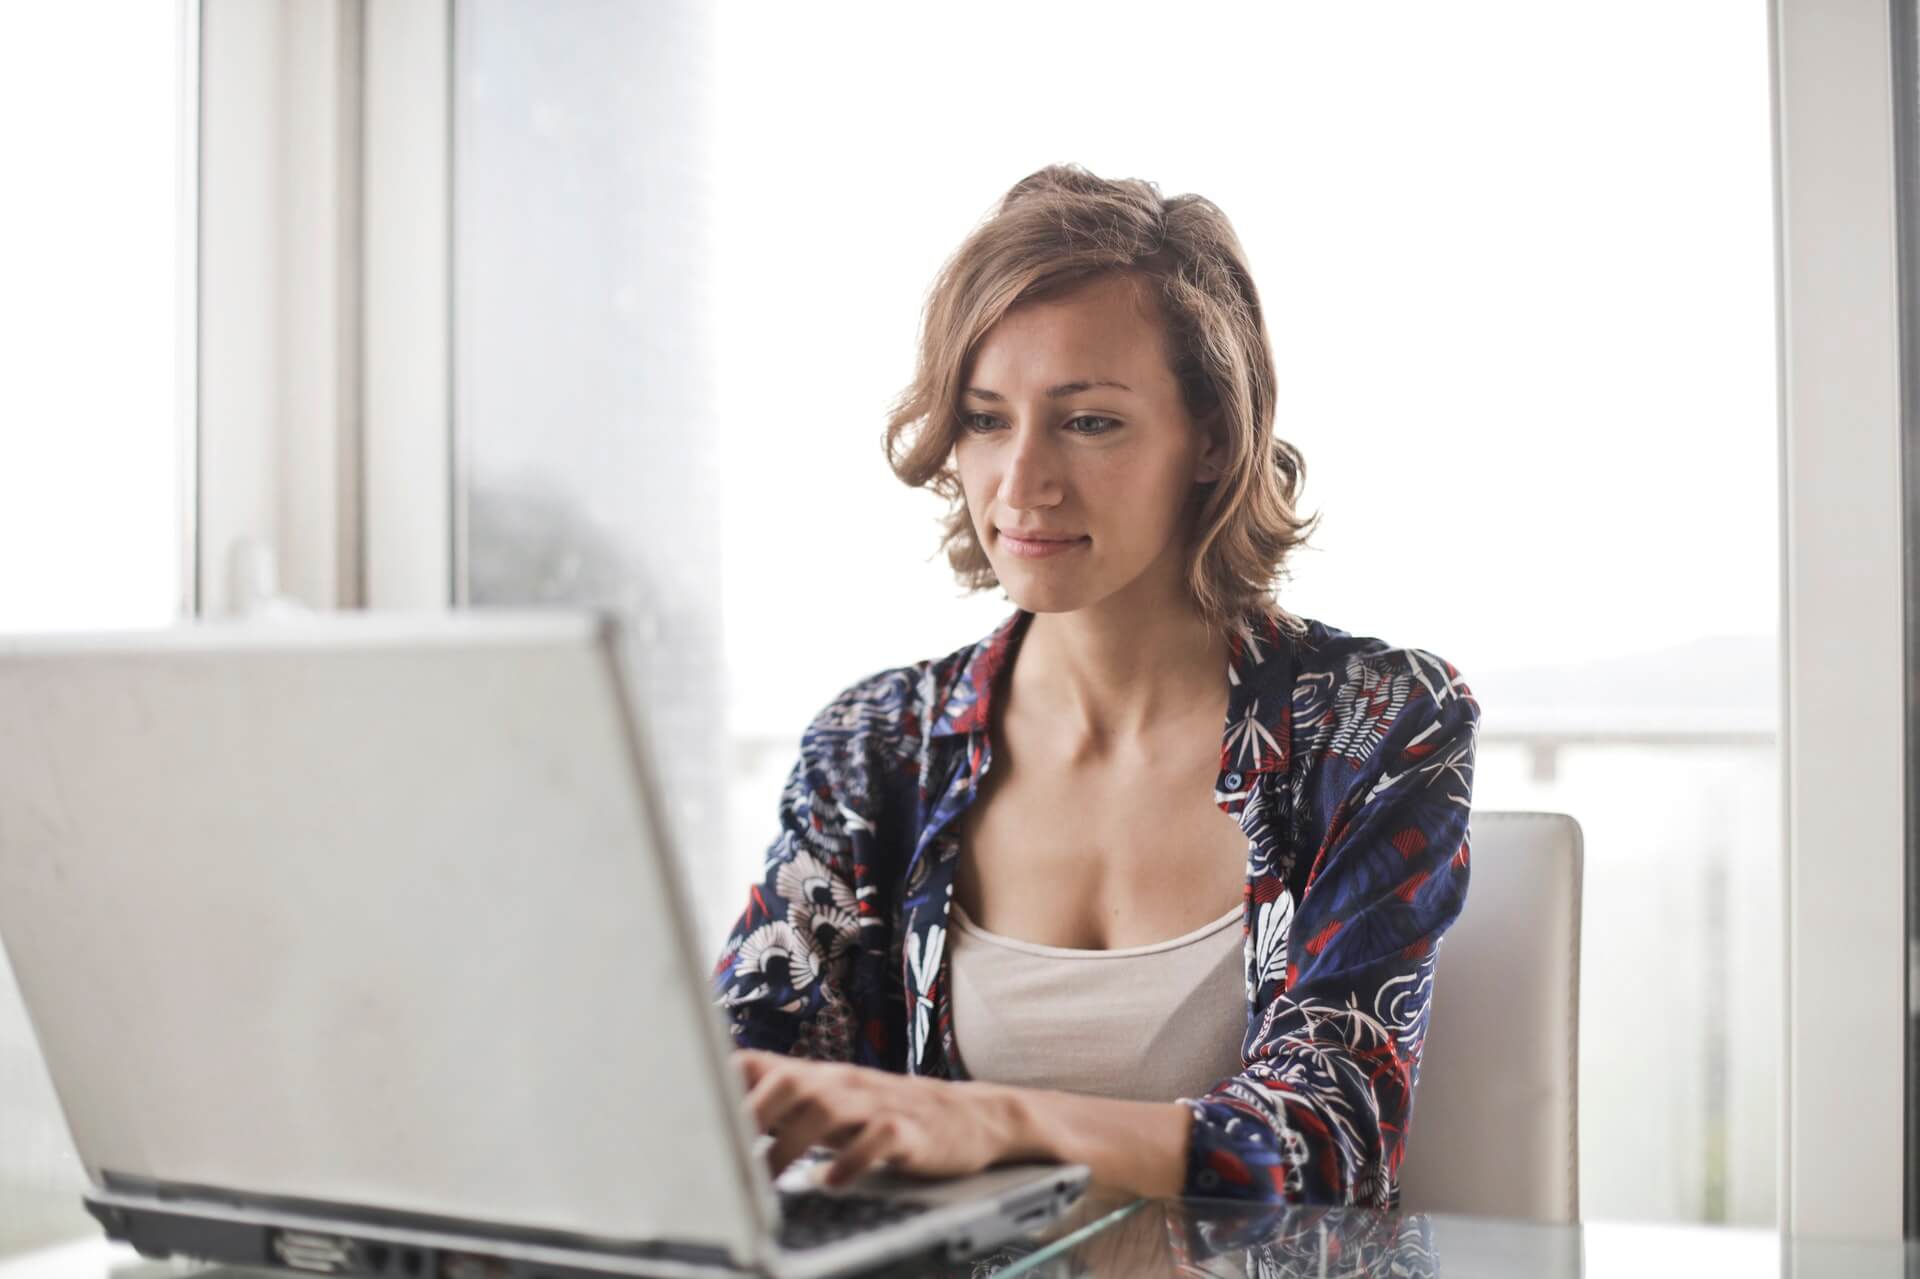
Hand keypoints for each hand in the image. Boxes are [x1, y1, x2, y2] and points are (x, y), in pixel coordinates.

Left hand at [733, 1049, 1020, 1187]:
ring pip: (826, 1108)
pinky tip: (832, 1182)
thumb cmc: (886, 1115)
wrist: (969, 1116)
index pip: (759, 1064)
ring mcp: (877, 1104)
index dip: (721, 1085)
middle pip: (788, 1081)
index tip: (688, 1114)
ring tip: (769, 1180)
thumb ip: (782, 1107)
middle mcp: (842, 1083)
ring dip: (790, 1144)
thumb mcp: (831, 1105)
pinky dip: (851, 1161)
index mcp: (817, 1078)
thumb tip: (718, 1120)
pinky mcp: (910, 1131)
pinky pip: (878, 1139)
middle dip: (752, 1115)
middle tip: (726, 1155)